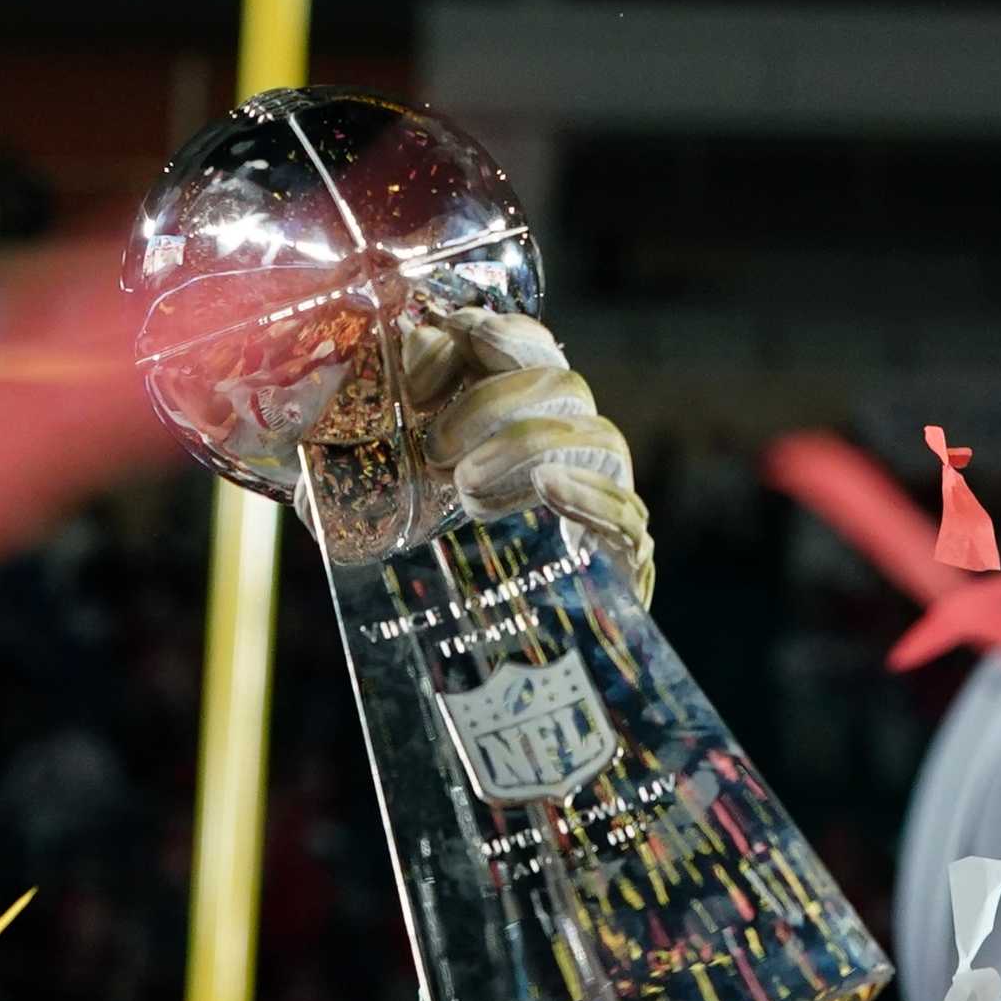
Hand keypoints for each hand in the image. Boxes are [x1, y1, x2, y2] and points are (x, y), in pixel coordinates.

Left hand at [403, 308, 655, 606]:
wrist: (507, 671)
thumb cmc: (449, 579)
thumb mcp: (405, 505)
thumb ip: (391, 448)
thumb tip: (374, 379)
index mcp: (532, 429)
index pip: (535, 354)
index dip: (503, 334)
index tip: (457, 328)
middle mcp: (579, 455)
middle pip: (563, 385)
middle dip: (495, 402)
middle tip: (436, 448)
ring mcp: (609, 505)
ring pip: (597, 438)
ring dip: (527, 447)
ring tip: (468, 484)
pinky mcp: (626, 563)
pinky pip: (626, 514)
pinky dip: (588, 494)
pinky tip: (548, 488)